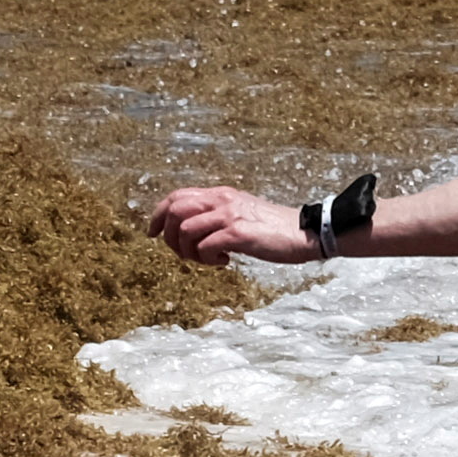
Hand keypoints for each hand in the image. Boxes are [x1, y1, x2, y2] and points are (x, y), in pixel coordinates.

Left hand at [151, 185, 314, 266]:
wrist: (305, 232)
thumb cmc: (273, 229)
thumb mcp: (241, 214)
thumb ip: (217, 216)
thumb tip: (191, 229)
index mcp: (220, 194)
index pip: (177, 196)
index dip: (158, 215)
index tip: (152, 233)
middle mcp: (221, 200)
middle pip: (175, 210)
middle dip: (170, 237)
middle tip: (186, 254)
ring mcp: (229, 215)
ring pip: (186, 230)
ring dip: (190, 252)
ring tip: (209, 260)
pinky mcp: (238, 233)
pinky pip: (205, 246)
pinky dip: (207, 260)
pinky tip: (224, 263)